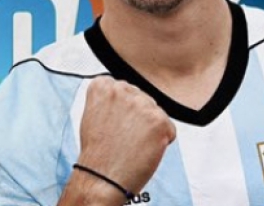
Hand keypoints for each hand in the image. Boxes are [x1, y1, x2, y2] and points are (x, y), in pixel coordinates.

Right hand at [76, 76, 174, 195]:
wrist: (102, 178)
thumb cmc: (97, 152)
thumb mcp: (93, 114)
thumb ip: (111, 99)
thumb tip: (130, 96)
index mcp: (103, 85)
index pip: (124, 88)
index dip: (123, 109)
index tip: (114, 121)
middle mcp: (122, 89)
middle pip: (142, 99)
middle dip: (138, 117)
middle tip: (123, 137)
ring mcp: (142, 104)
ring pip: (156, 114)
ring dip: (149, 129)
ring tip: (131, 144)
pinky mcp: (159, 120)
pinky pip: (169, 129)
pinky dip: (162, 142)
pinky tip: (143, 150)